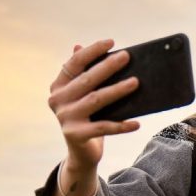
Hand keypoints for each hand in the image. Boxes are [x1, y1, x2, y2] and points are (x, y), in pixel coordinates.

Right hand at [47, 39, 140, 168]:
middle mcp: (58, 100)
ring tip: (135, 82)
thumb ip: (85, 74)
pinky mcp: (76, 135)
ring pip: (96, 100)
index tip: (111, 42)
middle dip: (108, 67)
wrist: (82, 153)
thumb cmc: (88, 119)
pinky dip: (121, 126)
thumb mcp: (84, 96)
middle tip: (127, 57)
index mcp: (58, 86)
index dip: (92, 51)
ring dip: (117, 90)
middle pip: (87, 80)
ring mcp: (65, 118)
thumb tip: (87, 47)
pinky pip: (104, 128)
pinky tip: (137, 123)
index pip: (74, 63)